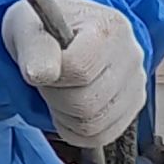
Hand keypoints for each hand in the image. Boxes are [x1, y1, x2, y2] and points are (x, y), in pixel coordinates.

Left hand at [4, 0, 148, 149]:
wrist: (60, 31)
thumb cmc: (43, 28)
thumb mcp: (27, 28)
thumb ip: (34, 48)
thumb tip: (41, 74)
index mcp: (108, 27)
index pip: (79, 70)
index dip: (50, 75)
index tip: (42, 64)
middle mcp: (131, 55)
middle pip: (86, 102)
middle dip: (54, 96)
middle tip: (48, 80)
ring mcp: (136, 84)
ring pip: (93, 124)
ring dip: (63, 114)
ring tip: (58, 91)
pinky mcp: (132, 106)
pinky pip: (100, 136)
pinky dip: (75, 129)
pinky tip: (68, 107)